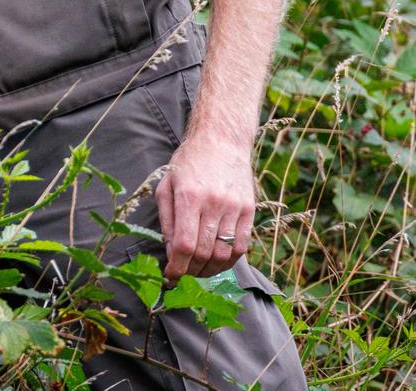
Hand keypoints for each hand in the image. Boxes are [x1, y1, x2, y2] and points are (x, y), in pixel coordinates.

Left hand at [155, 133, 254, 280]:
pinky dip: (229, 260)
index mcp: (188, 196)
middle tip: (184, 273)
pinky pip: (242, 246)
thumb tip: (171, 252)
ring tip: (199, 270)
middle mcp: (213, 203)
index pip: (184, 244)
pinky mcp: (249, 210)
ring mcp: (234, 207)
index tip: (170, 276)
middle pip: (203, 253)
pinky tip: (218, 260)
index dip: (177, 267)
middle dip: (191, 271)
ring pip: (223, 254)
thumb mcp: (167, 185)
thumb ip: (167, 220)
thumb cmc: (189, 162)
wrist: (221, 140)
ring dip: (210, 269)